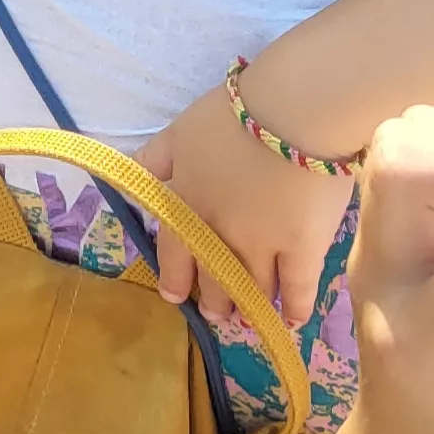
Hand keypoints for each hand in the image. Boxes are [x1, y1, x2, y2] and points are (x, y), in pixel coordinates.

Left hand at [140, 89, 356, 330]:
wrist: (292, 113)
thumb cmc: (232, 117)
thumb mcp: (177, 132)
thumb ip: (153, 160)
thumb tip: (130, 176)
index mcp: (187, 206)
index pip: (173, 252)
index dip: (174, 278)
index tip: (174, 296)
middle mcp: (219, 234)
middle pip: (213, 276)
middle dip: (213, 300)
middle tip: (216, 312)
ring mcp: (262, 245)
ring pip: (251, 287)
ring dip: (246, 306)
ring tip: (245, 318)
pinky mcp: (304, 248)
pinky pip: (297, 288)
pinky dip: (293, 308)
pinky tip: (290, 320)